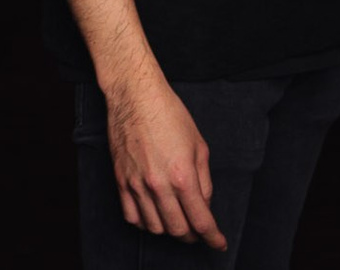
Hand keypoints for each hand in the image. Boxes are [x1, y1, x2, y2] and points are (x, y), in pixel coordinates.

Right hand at [103, 75, 226, 248]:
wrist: (134, 96)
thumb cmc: (169, 115)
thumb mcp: (199, 146)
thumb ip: (204, 182)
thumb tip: (203, 205)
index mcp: (182, 176)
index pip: (201, 221)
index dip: (213, 237)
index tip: (218, 243)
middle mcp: (158, 185)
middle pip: (178, 229)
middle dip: (193, 236)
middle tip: (198, 231)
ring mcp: (136, 184)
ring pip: (155, 227)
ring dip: (169, 229)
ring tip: (176, 220)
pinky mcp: (120, 179)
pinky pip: (131, 215)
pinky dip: (144, 223)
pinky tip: (153, 215)